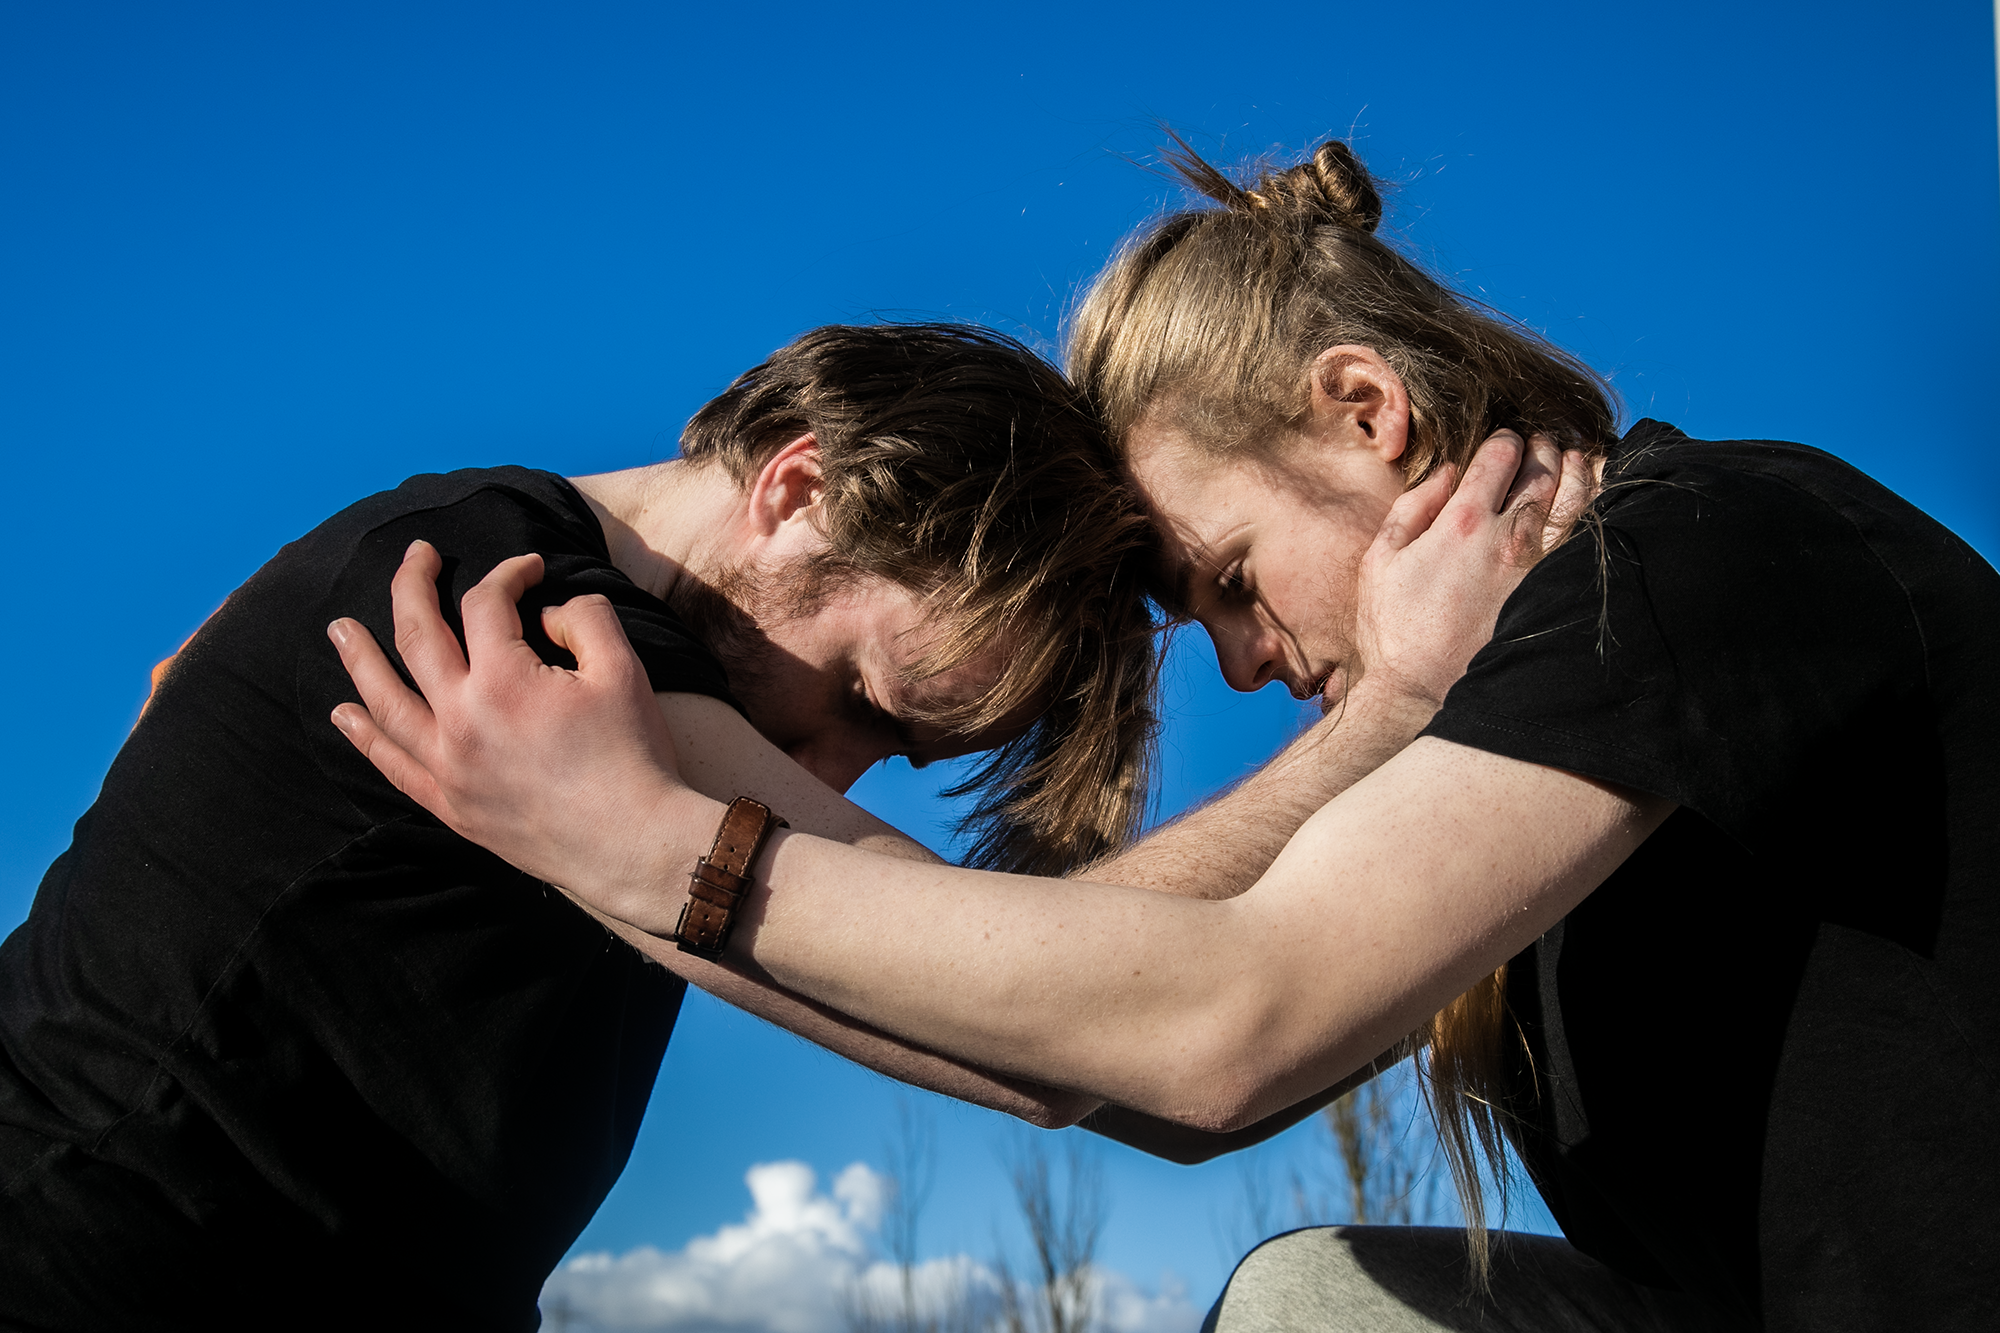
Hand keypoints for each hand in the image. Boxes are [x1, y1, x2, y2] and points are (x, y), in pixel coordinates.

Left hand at [327, 540, 703, 930]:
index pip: (486, 604)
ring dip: (358, 658)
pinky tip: (344, 715)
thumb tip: (547, 613)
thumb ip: (585, 619)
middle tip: (415, 555)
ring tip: (338, 628)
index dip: (508, 574)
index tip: (530, 569)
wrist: (630, 844)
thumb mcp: (625, 670)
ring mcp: (448, 766)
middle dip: (412, 584)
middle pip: (417, 635)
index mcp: (504, 680)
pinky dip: (364, 737)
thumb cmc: (633, 756)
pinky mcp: (450, 805)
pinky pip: (393, 765)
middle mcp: (461, 719)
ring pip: (385, 700)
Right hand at [1343, 430, 1591, 709]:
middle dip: (1544, 448)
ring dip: (1578, 470)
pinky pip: (1591, 539)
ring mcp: (1541, 566)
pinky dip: (1599, 509)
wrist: (1423, 692)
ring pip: (1576, 499)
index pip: (1499, 456)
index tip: (1505, 441)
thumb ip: (1413, 507)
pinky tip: (1600, 498)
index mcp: (1463, 521)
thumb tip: (1447, 471)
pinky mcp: (1558, 594)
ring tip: (1576, 459)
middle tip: (1542, 443)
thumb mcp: (1381, 560)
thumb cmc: (1394, 629)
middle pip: (1543, 471)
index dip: (1505, 440)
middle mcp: (1510, 537)